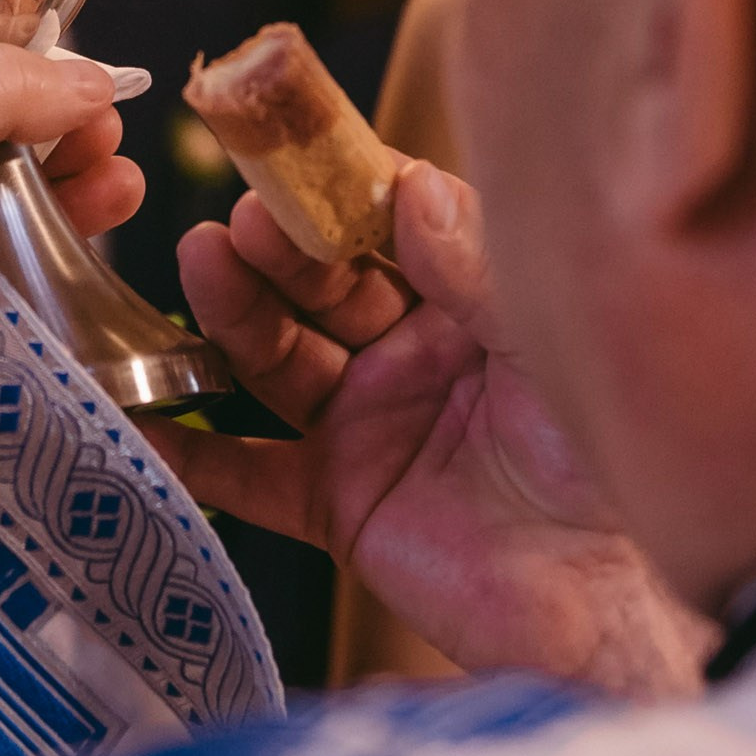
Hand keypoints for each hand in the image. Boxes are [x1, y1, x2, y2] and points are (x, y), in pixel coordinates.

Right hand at [140, 164, 714, 699]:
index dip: (342, 190)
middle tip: (248, 216)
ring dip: (233, 311)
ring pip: (277, 358)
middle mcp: (409, 357)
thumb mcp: (549, 344)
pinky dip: (192, 453)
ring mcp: (367, 427)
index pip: (389, 227)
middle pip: (320, 287)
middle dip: (280, 246)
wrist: (611, 601)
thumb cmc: (612, 461)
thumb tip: (410, 185)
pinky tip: (143, 418)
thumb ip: (476, 270)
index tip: (301, 154)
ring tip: (203, 261)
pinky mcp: (337, 503)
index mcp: (467, 305)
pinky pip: (250, 474)